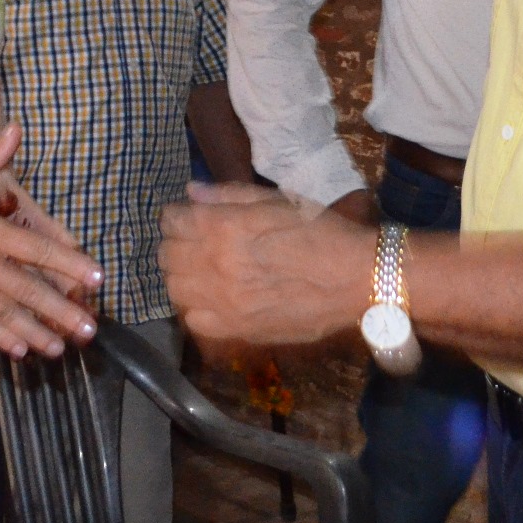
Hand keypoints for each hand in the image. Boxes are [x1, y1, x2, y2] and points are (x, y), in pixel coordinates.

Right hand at [0, 122, 103, 358]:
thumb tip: (16, 129)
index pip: (39, 251)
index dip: (71, 265)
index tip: (98, 277)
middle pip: (31, 292)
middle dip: (63, 312)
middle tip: (90, 329)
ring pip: (8, 315)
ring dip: (37, 332)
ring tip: (62, 348)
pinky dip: (1, 338)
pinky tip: (19, 350)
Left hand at [160, 182, 372, 348]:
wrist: (355, 278)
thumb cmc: (320, 231)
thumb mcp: (277, 200)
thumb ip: (228, 195)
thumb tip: (190, 192)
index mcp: (224, 227)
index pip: (172, 221)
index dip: (177, 217)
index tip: (187, 218)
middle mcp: (215, 264)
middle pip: (167, 255)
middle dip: (176, 244)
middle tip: (195, 242)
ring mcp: (223, 301)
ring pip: (174, 289)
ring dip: (182, 276)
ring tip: (203, 270)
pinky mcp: (236, 330)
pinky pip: (194, 321)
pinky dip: (197, 307)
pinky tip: (214, 298)